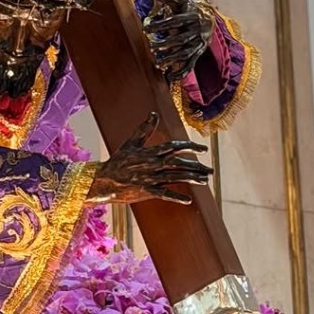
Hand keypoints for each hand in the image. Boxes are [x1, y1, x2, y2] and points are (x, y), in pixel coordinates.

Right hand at [88, 113, 211, 205]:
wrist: (104, 180)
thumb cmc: (118, 161)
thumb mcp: (131, 143)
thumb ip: (145, 129)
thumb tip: (153, 113)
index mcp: (150, 152)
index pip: (174, 146)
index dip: (190, 146)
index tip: (203, 149)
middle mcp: (152, 164)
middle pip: (179, 163)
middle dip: (196, 165)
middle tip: (210, 169)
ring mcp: (149, 178)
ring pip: (174, 177)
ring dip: (191, 178)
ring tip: (204, 180)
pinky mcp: (145, 191)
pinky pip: (163, 194)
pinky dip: (175, 196)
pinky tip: (188, 200)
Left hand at [143, 0, 214, 83]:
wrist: (208, 19)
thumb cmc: (188, 9)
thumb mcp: (180, 1)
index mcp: (192, 16)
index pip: (175, 21)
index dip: (161, 25)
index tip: (146, 28)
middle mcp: (197, 30)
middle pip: (181, 39)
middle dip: (166, 44)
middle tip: (151, 47)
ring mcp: (199, 43)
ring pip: (186, 53)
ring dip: (172, 59)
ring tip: (158, 63)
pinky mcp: (198, 53)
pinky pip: (191, 64)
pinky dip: (181, 72)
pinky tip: (170, 76)